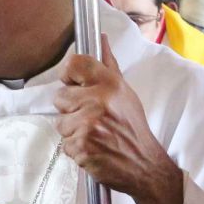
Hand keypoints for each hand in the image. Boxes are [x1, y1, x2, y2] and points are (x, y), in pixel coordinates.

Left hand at [55, 37, 183, 203]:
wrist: (144, 164)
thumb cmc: (133, 128)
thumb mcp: (126, 93)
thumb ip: (109, 67)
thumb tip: (101, 39)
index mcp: (110, 84)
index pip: (74, 64)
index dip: (68, 75)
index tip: (73, 85)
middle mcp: (99, 101)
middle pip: (60, 97)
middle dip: (70, 110)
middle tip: (90, 118)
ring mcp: (89, 125)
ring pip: (60, 123)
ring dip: (73, 132)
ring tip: (94, 135)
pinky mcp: (82, 146)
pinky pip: (65, 144)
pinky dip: (76, 149)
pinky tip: (93, 148)